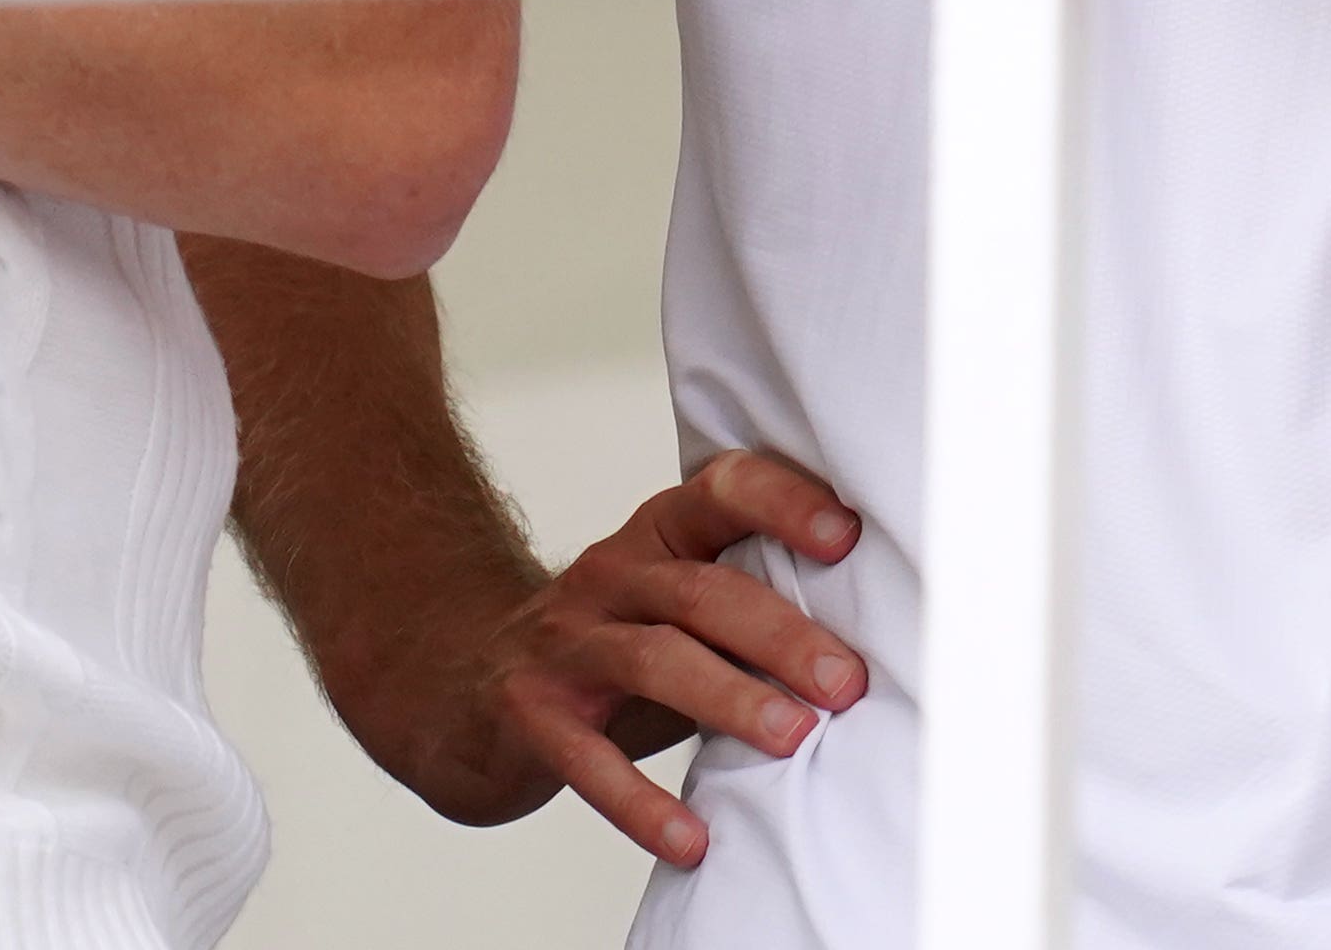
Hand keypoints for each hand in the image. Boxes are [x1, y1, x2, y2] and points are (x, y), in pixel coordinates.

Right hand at [471, 450, 869, 864]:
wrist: (464, 682)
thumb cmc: (606, 647)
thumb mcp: (672, 609)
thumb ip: (746, 612)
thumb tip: (866, 649)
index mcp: (656, 536)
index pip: (720, 492)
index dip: (783, 504)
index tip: (848, 536)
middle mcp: (610, 574)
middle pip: (703, 591)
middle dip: (782, 634)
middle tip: (846, 680)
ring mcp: (565, 642)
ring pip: (655, 658)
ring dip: (730, 698)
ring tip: (792, 738)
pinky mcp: (530, 712)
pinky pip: (588, 759)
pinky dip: (642, 803)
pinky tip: (690, 837)